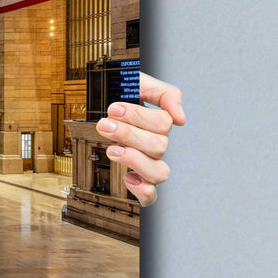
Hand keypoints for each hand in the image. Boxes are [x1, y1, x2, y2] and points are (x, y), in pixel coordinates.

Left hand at [95, 72, 184, 206]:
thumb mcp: (138, 81)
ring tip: (111, 150)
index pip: (163, 124)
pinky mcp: (138, 181)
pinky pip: (151, 196)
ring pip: (160, 173)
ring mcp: (149, 164)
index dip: (138, 116)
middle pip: (159, 147)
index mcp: (158, 123)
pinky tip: (127, 177)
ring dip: (134, 160)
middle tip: (104, 125)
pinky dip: (142, 190)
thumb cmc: (119, 93)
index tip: (113, 108)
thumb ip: (164, 93)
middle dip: (128, 134)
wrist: (97, 102)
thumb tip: (181, 118)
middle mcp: (156, 145)